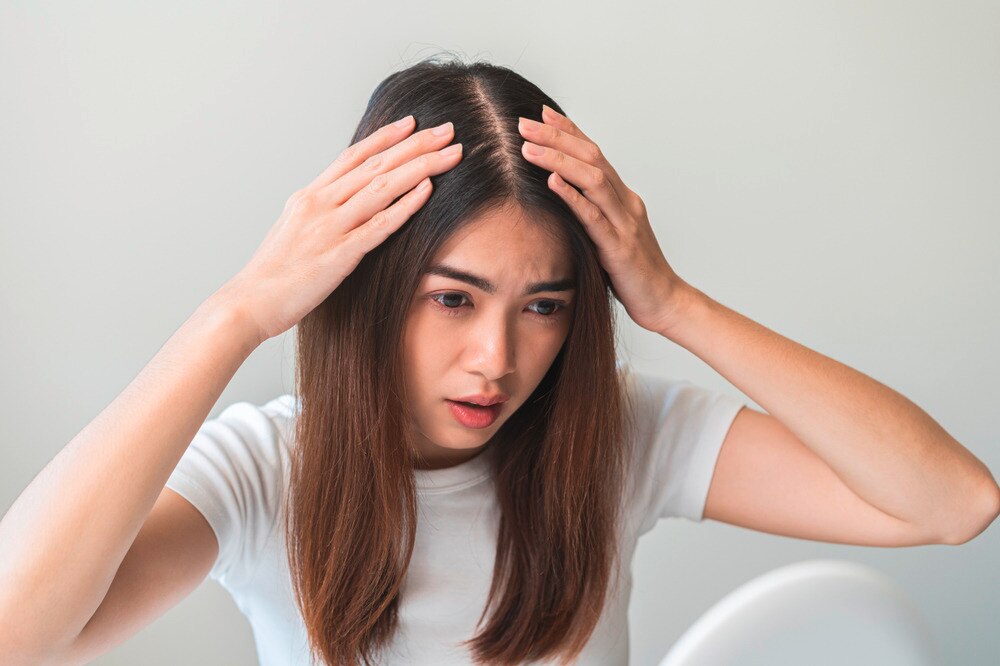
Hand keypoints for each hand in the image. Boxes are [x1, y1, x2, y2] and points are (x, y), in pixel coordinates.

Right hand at [221, 116, 463, 343]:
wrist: (248, 303)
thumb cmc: (271, 274)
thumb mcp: (293, 230)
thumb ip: (318, 213)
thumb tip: (339, 203)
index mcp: (309, 196)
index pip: (354, 156)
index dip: (386, 137)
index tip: (413, 123)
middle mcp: (320, 203)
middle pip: (376, 164)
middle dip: (416, 144)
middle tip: (447, 129)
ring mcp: (329, 227)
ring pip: (383, 186)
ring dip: (421, 166)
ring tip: (451, 153)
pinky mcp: (339, 255)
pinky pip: (379, 225)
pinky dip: (405, 204)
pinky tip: (428, 189)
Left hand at [518, 105, 689, 333]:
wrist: (664, 301)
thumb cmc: (633, 273)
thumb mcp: (609, 236)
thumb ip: (592, 215)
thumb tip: (562, 200)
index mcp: (623, 198)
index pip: (593, 154)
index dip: (568, 131)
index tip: (541, 114)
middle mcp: (626, 203)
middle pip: (591, 157)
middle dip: (556, 137)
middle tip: (522, 123)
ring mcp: (625, 223)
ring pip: (592, 179)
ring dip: (558, 160)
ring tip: (528, 147)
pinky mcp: (619, 248)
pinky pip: (594, 217)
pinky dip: (573, 196)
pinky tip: (552, 181)